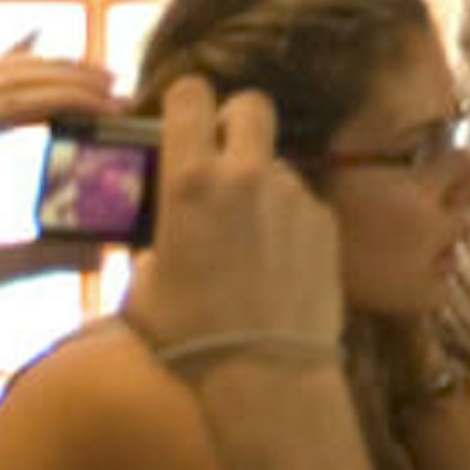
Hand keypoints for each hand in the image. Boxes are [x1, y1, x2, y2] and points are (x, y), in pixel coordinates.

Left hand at [0, 48, 113, 336]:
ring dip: (39, 73)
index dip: (61, 100)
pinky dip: (6, 71)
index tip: (109, 105)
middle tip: (115, 88)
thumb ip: (35, 260)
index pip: (3, 108)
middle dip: (59, 78)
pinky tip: (31, 45)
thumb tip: (103, 252)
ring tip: (95, 79)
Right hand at [125, 79, 340, 365]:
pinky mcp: (326, 223)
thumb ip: (149, 253)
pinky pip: (304, 204)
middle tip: (226, 152)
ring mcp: (293, 196)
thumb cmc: (191, 337)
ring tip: (252, 237)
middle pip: (251, 105)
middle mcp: (246, 175)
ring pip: (278, 164)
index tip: (184, 119)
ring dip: (263, 185)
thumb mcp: (142, 292)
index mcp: (191, 181)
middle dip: (237, 119)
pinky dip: (290, 222)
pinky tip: (281, 263)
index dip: (186, 101)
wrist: (266, 373)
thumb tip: (157, 251)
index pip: (190, 96)